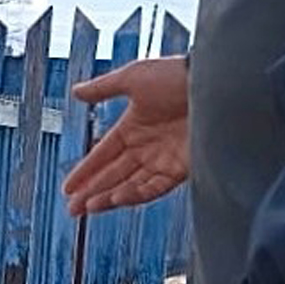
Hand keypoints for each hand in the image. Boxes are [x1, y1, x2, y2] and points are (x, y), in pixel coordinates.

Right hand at [62, 57, 189, 215]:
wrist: (216, 83)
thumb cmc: (176, 74)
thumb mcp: (133, 77)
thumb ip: (103, 88)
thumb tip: (76, 92)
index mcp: (134, 126)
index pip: (104, 154)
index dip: (86, 171)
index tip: (68, 188)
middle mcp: (148, 146)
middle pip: (114, 175)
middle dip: (92, 192)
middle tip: (72, 209)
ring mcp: (164, 159)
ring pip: (130, 185)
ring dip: (109, 197)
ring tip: (89, 207)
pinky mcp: (182, 169)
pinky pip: (153, 188)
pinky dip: (133, 195)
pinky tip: (116, 198)